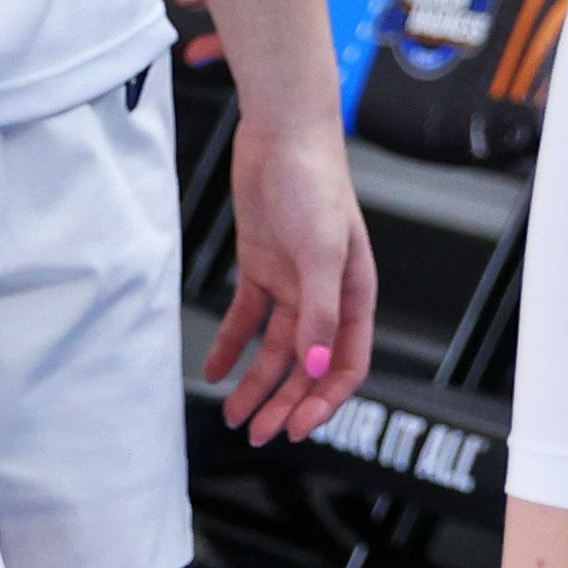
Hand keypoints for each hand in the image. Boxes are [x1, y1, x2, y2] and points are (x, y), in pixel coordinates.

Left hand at [203, 108, 376, 444]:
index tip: (297, 427)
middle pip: (306, 365)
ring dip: (257, 383)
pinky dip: (230, 345)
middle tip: (259, 433)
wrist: (282, 133)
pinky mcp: (261, 267)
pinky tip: (213, 370)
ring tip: (235, 414)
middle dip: (285, 402)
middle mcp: (325, 295)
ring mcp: (292, 283)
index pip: (346, 364)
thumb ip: (320, 313)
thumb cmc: (316, 184)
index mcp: (354, 295)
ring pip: (275, 349)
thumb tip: (316, 367)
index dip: (324, 400)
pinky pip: (246, 319)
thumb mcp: (322, 252)